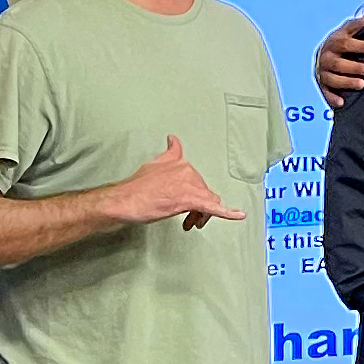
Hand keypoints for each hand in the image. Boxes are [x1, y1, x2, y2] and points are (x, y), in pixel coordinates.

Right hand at [105, 136, 246, 229]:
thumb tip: (173, 140)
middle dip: (197, 205)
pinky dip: (228, 213)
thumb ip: (167, 156)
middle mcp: (186, 170)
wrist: (125, 200)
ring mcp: (189, 184)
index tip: (192, 190)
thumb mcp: (152, 165)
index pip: (193, 174)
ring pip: (208, 200)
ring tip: (191, 223)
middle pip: (203, 191)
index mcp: (177, 162)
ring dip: (202, 214)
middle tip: (187, 218)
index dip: (194, 186)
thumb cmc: (135, 189)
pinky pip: (214, 208)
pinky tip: (239, 215)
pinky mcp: (191, 200)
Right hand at [315, 15, 363, 106]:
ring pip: (332, 79)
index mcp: (334, 43)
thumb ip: (358, 25)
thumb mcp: (348, 31)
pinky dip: (331, 98)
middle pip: (339, 63)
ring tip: (362, 84)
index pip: (346, 43)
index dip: (361, 46)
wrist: (324, 55)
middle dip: (355, 67)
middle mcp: (326, 58)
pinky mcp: (322, 86)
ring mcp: (323, 72)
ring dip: (346, 82)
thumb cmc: (343, 43)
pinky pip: (325, 93)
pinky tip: (341, 103)